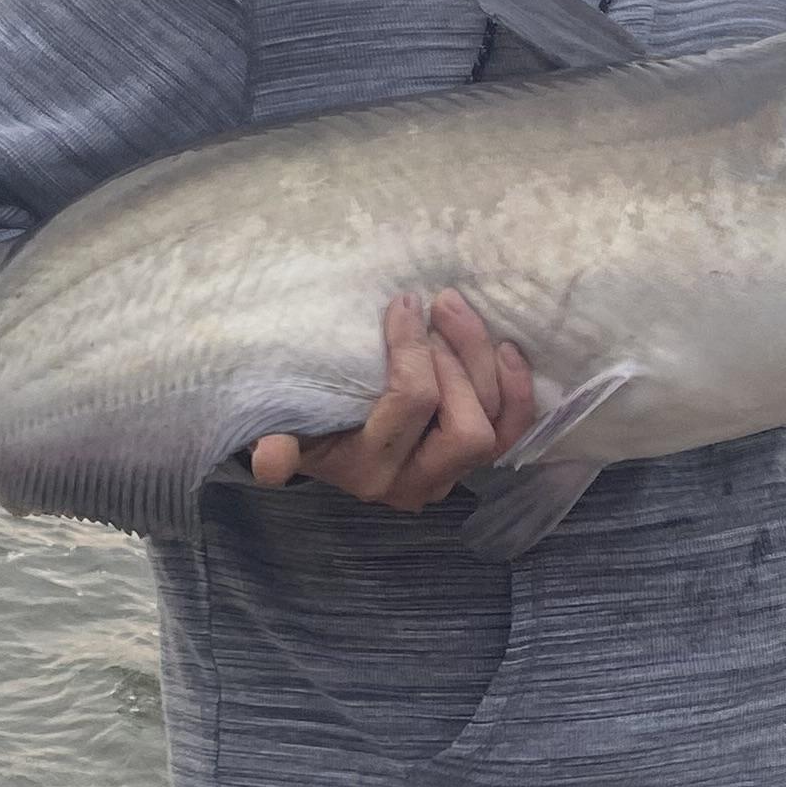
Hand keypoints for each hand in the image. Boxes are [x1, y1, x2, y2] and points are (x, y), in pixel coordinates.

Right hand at [248, 290, 536, 511]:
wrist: (317, 442)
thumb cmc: (300, 418)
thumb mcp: (279, 427)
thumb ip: (277, 445)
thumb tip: (268, 457)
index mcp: (367, 471)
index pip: (411, 406)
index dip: (413, 348)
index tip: (402, 302)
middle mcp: (414, 483)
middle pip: (468, 428)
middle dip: (459, 358)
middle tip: (440, 304)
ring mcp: (449, 476)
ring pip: (496, 428)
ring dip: (485, 363)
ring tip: (458, 312)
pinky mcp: (472, 462)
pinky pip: (513, 433)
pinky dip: (517, 391)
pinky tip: (506, 350)